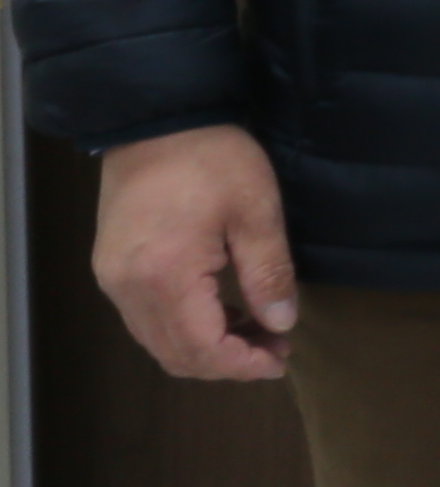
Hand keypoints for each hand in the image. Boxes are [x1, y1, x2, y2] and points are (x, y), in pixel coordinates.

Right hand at [90, 124, 297, 380]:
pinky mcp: (111, 268)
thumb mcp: (256, 211)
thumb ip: (268, 273)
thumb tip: (281, 323)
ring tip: (257, 330)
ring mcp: (113, 280)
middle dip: (227, 363)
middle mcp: (128, 290)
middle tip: (276, 348)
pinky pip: (146, 319)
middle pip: (175, 354)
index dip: (242, 365)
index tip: (281, 360)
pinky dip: (185, 327)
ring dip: (206, 347)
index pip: (201, 349)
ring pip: (157, 341)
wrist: (158, 121)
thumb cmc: (213, 159)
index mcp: (164, 278)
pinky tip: (223, 310)